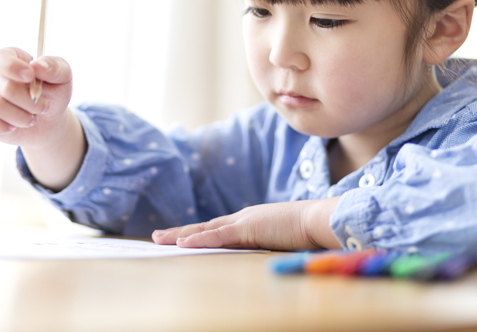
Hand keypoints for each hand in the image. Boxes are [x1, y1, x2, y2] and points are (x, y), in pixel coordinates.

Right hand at [0, 47, 72, 149]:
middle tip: (44, 105)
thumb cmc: (53, 92)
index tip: (31, 76)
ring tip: (33, 117)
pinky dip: (4, 127)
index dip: (14, 67)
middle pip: (5, 87)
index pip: (0, 58)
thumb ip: (54, 66)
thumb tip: (36, 66)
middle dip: (31, 101)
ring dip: (22, 116)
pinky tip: (14, 126)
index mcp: (9, 58)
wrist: (49, 121)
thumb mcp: (62, 76)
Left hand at [151, 198, 342, 250]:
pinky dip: (198, 240)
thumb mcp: (281, 240)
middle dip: (180, 232)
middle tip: (157, 236)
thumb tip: (263, 257)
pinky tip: (181, 243)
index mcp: (250, 222)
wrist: (320, 220)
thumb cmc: (307, 232)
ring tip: (159, 239)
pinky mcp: (247, 228)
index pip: (216, 229)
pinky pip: (217, 236)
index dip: (197, 234)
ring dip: (180, 235)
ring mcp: (243, 222)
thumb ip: (267, 246)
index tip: (180, 238)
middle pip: (204, 227)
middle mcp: (242, 218)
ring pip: (204, 230)